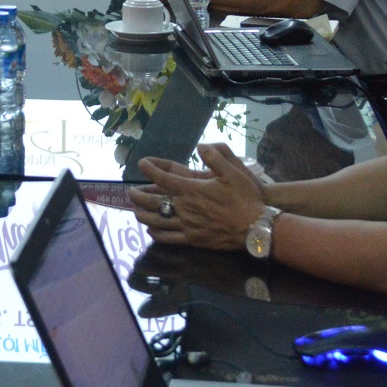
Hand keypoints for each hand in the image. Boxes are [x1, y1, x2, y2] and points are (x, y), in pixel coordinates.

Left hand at [126, 146, 265, 249]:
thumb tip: (201, 146)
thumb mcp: (234, 172)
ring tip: (135, 210)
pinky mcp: (192, 240)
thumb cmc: (246, 199)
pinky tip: (151, 231)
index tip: (141, 164)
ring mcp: (186, 225)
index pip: (163, 177)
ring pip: (155, 221)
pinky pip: (167, 238)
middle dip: (137, 195)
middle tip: (130, 192)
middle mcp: (184, 208)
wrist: (256, 229)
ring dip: (142, 214)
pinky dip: (155, 233)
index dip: (149, 169)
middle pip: (152, 201)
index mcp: (192, 189)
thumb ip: (216, 157)